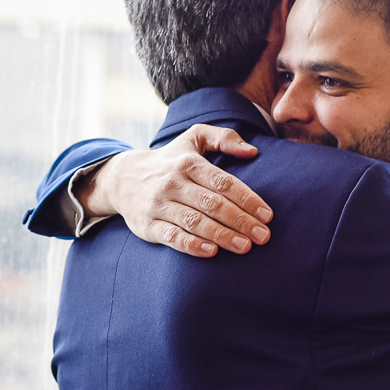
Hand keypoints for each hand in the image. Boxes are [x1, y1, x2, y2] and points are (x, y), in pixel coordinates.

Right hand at [78, 124, 272, 256]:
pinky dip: (192, 245)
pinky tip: (212, 252)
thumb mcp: (193, 138)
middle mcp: (172, 183)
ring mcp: (159, 205)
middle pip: (212, 204)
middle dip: (240, 221)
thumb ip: (223, 137)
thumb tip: (252, 150)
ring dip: (222, 235)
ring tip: (245, 247)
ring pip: (194, 222)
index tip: (267, 215)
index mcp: (188, 162)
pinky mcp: (148, 226)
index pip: (223, 182)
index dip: (247, 199)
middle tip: (263, 236)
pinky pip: (172, 237)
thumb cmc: (170, 160)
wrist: (122, 178)